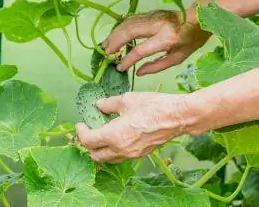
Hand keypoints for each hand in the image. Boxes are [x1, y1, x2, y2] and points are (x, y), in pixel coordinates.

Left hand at [76, 92, 202, 162]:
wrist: (178, 117)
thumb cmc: (153, 106)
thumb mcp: (127, 100)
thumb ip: (109, 104)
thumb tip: (98, 105)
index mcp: (114, 136)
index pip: (88, 141)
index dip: (81, 132)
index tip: (81, 123)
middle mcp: (120, 150)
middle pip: (95, 155)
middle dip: (88, 144)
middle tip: (89, 131)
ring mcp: (131, 155)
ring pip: (108, 159)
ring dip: (100, 149)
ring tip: (101, 134)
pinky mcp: (141, 154)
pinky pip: (120, 157)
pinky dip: (113, 150)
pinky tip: (117, 137)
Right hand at [102, 9, 209, 75]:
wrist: (199, 18)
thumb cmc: (190, 41)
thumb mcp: (177, 58)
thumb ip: (157, 66)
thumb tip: (138, 72)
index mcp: (167, 39)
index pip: (140, 50)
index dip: (127, 60)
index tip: (119, 68)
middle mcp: (157, 25)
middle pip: (129, 32)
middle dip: (115, 43)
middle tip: (106, 54)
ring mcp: (152, 16)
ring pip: (127, 24)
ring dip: (114, 35)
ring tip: (105, 46)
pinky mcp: (149, 13)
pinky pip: (130, 20)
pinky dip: (119, 28)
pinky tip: (113, 36)